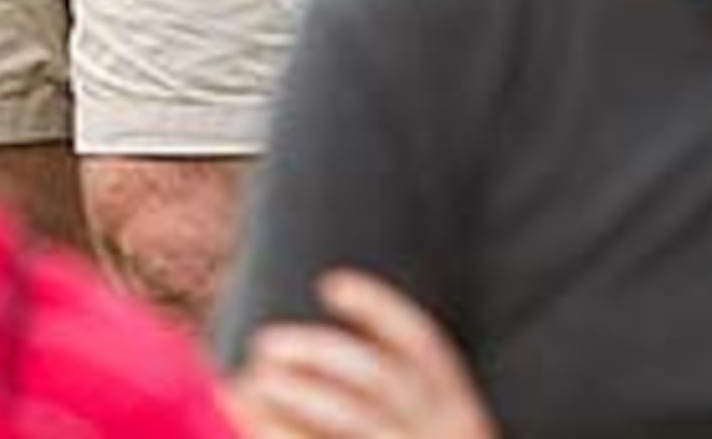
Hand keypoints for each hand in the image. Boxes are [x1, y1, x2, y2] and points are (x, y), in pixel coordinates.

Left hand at [232, 270, 497, 438]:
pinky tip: (251, 420)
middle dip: (316, 351)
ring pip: (347, 417)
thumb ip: (387, 405)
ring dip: (292, 392)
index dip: (379, 310)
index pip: (423, 347)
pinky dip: (280, 432)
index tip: (331, 286)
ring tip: (248, 383)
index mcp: (463, 419)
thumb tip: (310, 357)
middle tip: (267, 346)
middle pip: (374, 378)